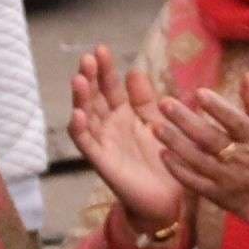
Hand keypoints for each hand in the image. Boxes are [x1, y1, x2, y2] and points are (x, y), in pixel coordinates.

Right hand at [68, 47, 182, 234]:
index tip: (101, 49)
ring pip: (86, 117)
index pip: (110, 87)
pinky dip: (80, 130)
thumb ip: (146, 99)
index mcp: (124, 115)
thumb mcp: (159, 123)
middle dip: (90, 78)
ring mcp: (103, 143)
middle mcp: (109, 126)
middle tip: (87, 59)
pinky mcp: (103, 162)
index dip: (105, 69)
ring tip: (79, 80)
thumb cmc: (165, 160)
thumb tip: (134, 71)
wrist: (170, 199)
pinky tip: (77, 115)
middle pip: (95, 97)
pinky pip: (87, 144)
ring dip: (80, 99)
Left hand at [154, 75, 248, 219]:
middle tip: (164, 103)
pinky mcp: (215, 193)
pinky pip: (194, 182)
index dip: (218, 108)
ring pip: (198, 160)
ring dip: (176, 143)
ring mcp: (226, 177)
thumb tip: (247, 74)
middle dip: (186, 121)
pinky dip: (178, 170)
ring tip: (156, 127)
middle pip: (211, 139)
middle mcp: (239, 157)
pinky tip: (162, 154)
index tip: (199, 92)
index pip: (236, 122)